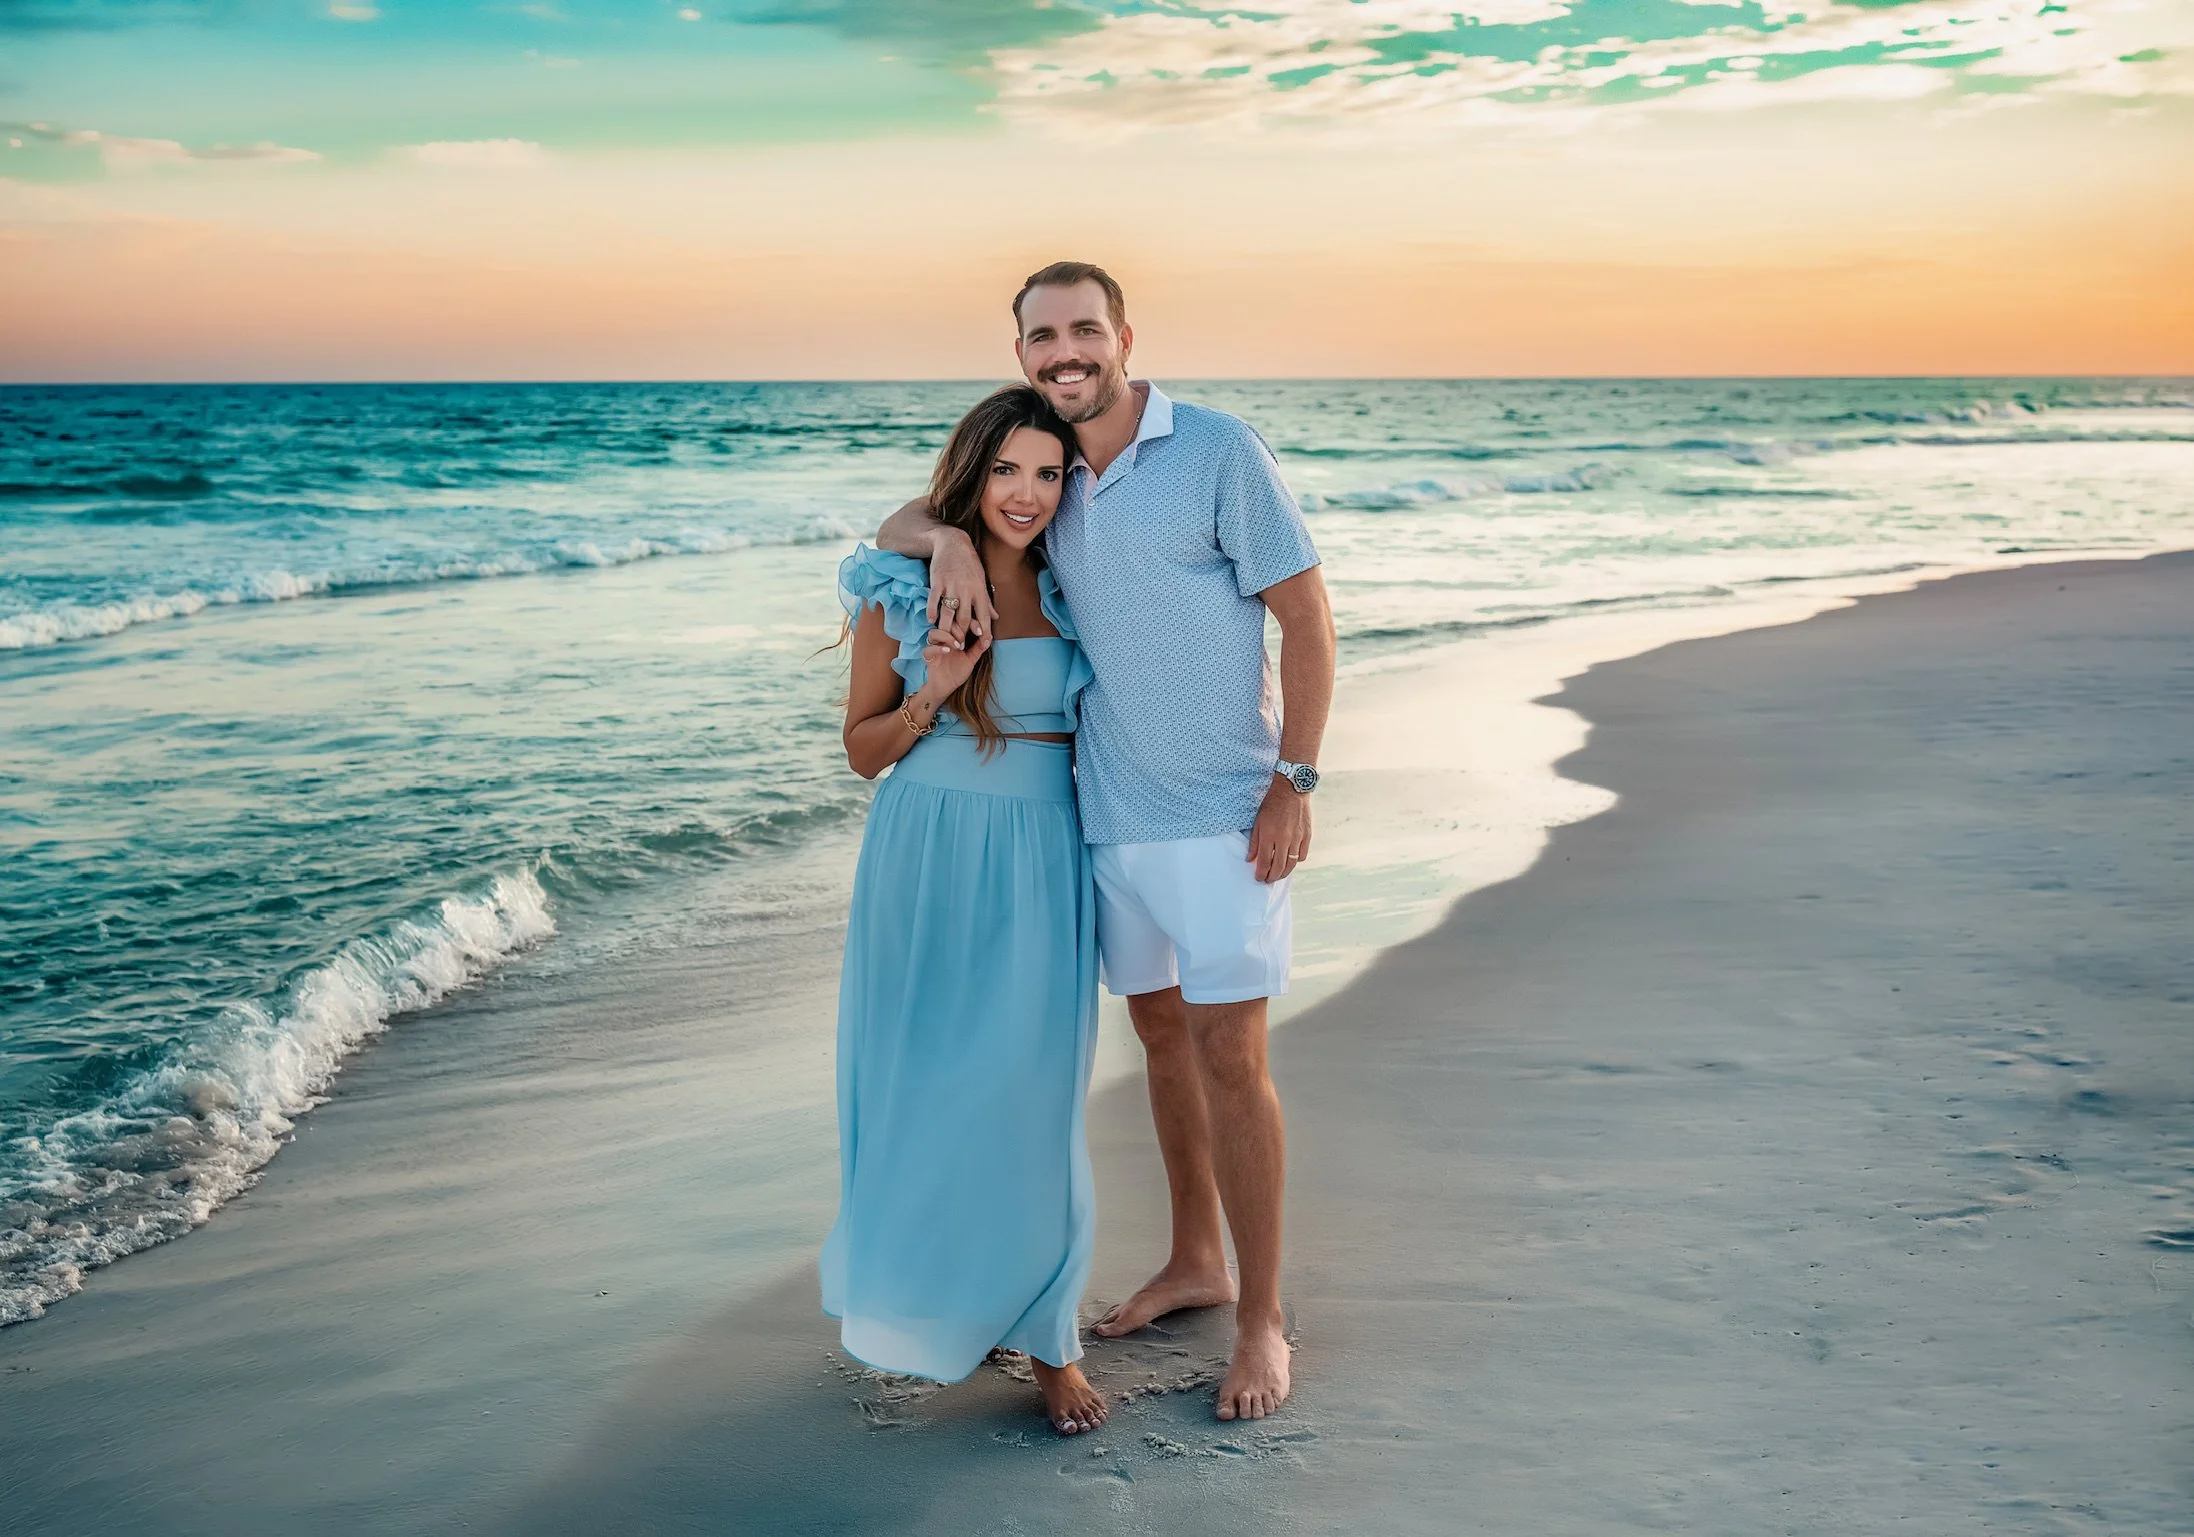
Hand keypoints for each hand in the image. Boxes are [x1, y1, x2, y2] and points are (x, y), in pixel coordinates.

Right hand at [920, 626, 990, 699]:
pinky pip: (928, 649)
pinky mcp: (928, 656)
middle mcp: (943, 639)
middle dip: (958, 629)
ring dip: (947, 636)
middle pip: (946, 623)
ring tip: (957, 646)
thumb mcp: (972, 658)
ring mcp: (934, 647)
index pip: (960, 621)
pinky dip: (938, 648)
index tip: (980, 631)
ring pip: (934, 632)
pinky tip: (948, 651)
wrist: (947, 687)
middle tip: (965, 641)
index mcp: (953, 636)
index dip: (971, 623)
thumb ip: (979, 647)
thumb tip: (989, 636)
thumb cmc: (958, 671)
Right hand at [925, 528, 994, 645]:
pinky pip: (934, 599)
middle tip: (959, 646)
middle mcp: (966, 590)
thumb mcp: (981, 580)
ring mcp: (951, 585)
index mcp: (979, 590)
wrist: (953, 543)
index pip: (984, 615)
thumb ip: (987, 601)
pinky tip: (930, 620)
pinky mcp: (937, 581)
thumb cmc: (969, 563)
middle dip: (963, 634)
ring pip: (949, 611)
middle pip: (964, 617)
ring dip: (946, 627)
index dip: (985, 631)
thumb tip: (996, 617)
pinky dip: (931, 611)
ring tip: (944, 638)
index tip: (984, 643)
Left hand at [1247, 776, 1311, 883]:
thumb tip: (1250, 859)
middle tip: (1267, 880)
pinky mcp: (1307, 835)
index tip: (1258, 878)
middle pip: (1279, 867)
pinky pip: (1302, 855)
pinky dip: (1296, 861)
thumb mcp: (1258, 821)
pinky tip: (1290, 862)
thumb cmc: (1272, 804)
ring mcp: (1297, 838)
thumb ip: (1254, 842)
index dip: (1261, 873)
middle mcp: (1284, 839)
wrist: (1291, 789)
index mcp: (1269, 835)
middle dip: (1272, 877)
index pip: (1264, 862)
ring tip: (1278, 875)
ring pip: (1291, 864)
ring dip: (1284, 873)